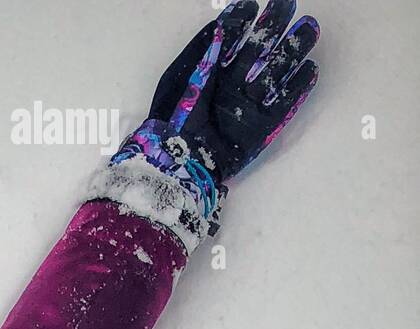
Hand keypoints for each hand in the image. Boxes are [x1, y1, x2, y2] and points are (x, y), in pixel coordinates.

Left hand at [113, 1, 320, 211]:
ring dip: (293, 50)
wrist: (176, 159)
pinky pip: (283, 105)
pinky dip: (297, 88)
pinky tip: (309, 68)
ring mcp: (248, 106)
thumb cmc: (171, 118)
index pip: (232, 40)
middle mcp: (233, 86)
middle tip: (288, 4)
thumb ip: (200, 51)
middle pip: (259, 51)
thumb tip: (221, 25)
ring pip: (276, 72)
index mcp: (213, 72)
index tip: (252, 5)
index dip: (242, 22)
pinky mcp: (261, 128)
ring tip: (308, 28)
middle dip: (273, 27)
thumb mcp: (178, 78)